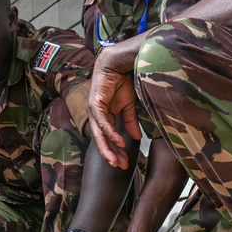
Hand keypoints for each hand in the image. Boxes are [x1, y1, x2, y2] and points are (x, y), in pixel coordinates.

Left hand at [88, 49, 141, 168]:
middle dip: (111, 154)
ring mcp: (94, 111)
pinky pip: (103, 122)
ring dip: (110, 148)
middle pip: (102, 140)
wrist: (117, 64)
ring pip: (100, 134)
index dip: (116, 151)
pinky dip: (110, 132)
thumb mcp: (129, 106)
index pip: (109, 139)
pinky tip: (118, 141)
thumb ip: (130, 122)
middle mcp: (96, 116)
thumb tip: (137, 137)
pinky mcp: (95, 104)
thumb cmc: (121, 82)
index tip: (125, 163)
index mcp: (104, 117)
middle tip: (120, 166)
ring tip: (118, 159)